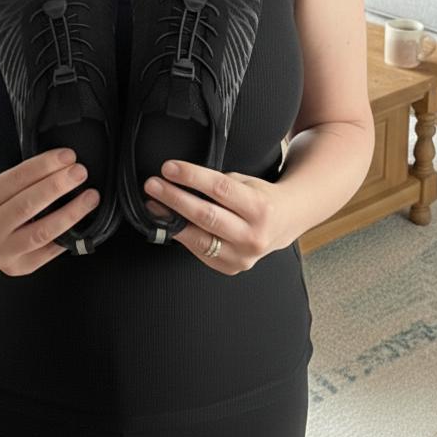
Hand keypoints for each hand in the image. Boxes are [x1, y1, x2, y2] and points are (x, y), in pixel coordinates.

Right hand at [0, 149, 98, 275]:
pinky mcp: (17, 268)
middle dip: (58, 186)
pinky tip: (82, 223)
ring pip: (41, 232)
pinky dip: (67, 236)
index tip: (67, 156)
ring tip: (90, 197)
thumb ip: (22, 178)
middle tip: (80, 172)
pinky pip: (48, 252)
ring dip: (70, 213)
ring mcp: (0, 253)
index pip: (15, 179)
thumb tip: (63, 166)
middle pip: (27, 205)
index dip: (44, 165)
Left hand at [143, 160, 294, 274]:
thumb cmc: (260, 198)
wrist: (284, 223)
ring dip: (170, 220)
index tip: (169, 168)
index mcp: (259, 207)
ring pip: (199, 238)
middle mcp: (253, 234)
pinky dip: (181, 236)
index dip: (191, 177)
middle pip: (206, 215)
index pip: (220, 189)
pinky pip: (199, 252)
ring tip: (153, 204)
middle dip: (174, 198)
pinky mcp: (231, 267)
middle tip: (153, 185)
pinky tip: (168, 223)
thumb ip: (219, 185)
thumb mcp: (246, 182)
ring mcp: (242, 255)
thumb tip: (181, 181)